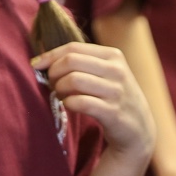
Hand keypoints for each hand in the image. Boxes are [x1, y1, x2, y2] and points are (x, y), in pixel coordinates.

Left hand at [33, 42, 154, 163]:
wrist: (138, 127)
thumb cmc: (114, 96)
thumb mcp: (107, 72)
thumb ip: (83, 62)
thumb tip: (43, 60)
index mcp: (113, 55)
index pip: (73, 48)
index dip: (50, 55)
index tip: (36, 65)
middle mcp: (116, 70)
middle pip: (71, 61)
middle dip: (54, 72)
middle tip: (52, 84)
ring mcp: (116, 91)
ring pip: (73, 80)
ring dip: (60, 89)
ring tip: (62, 95)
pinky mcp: (112, 112)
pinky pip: (80, 102)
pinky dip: (68, 103)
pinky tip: (70, 105)